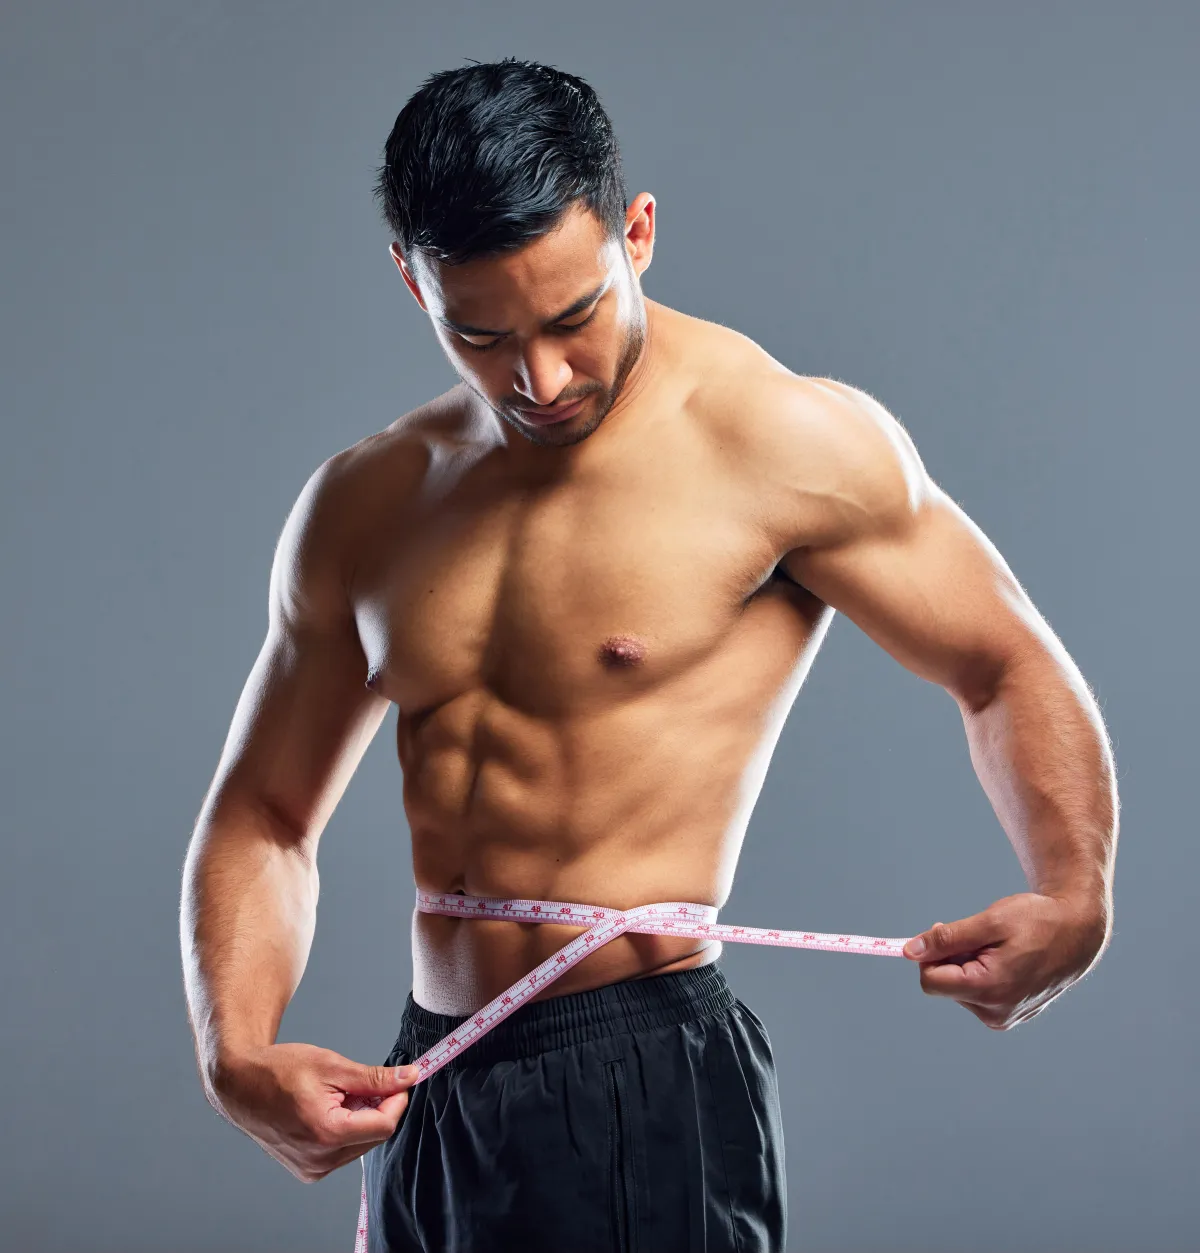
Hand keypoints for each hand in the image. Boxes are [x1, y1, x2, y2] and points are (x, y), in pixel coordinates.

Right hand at [209, 1042, 419, 1182]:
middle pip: (374, 1135)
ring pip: (361, 1143)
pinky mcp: (308, 1169)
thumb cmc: (279, 1070)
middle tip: (360, 1082)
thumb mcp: (332, 1066)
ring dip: (360, 1117)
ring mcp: (312, 1168)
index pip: (384, 1125)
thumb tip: (409, 1078)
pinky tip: (328, 1109)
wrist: (240, 1085)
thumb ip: (374, 1078)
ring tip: (336, 1095)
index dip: (397, 1100)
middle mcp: (319, 1160)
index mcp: (326, 1134)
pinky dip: (346, 1128)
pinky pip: (343, 1150)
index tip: (399, 1080)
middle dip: (377, 1107)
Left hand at [902, 892, 1108, 1029]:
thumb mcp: (989, 922)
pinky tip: (1008, 959)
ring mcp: (1006, 1016)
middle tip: (981, 937)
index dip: (929, 955)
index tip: (942, 934)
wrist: (1079, 931)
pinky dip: (983, 973)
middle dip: (953, 958)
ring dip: (969, 964)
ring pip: (961, 988)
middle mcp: (995, 1013)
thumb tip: (910, 951)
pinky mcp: (1012, 1014)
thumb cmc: (1037, 921)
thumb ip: (947, 938)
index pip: (930, 982)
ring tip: (1000, 948)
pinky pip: (979, 994)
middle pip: (945, 984)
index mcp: (988, 990)